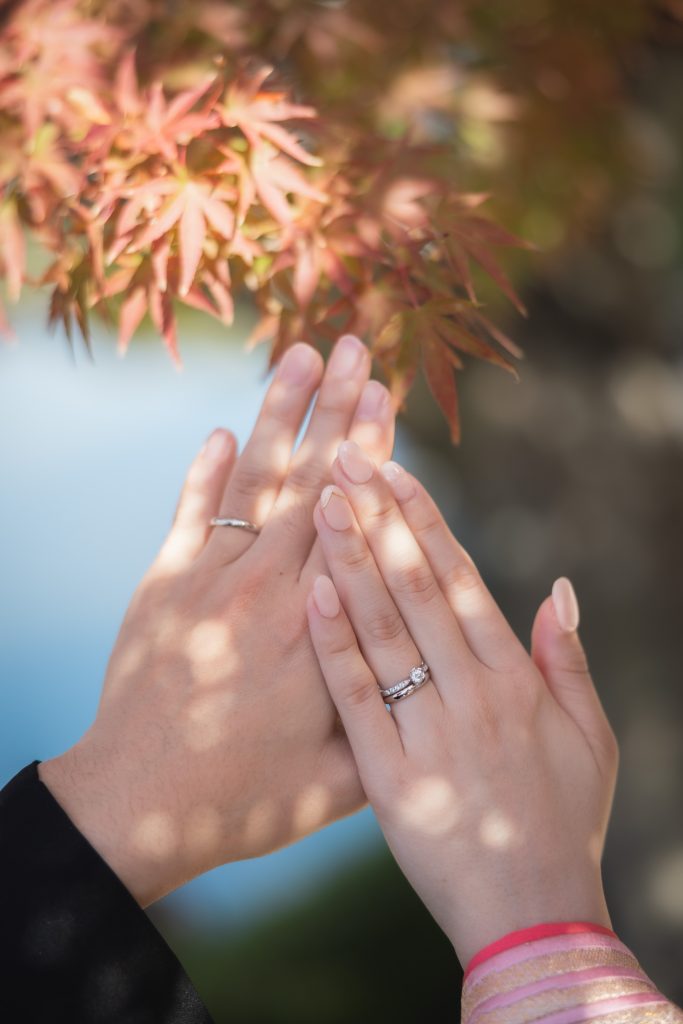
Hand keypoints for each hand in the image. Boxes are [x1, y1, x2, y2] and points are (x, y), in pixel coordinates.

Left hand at [39, 337, 394, 905]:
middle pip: (309, 481)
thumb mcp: (343, 778)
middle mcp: (266, 587)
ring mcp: (209, 580)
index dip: (371, 453)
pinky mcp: (164, 587)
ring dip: (276, 416)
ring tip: (297, 358)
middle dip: (334, 409)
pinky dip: (205, 472)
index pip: (354, 519)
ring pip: (253, 482)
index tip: (386, 397)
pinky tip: (220, 432)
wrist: (140, 804)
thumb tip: (428, 671)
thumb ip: (385, 716)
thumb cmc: (249, 798)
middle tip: (354, 348)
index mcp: (318, 624)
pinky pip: (190, 514)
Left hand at [306, 443, 618, 966]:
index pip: (461, 577)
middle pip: (416, 585)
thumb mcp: (590, 738)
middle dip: (379, 514)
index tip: (394, 466)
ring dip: (351, 557)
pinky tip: (312, 589)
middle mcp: (471, 693)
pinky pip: (357, 696)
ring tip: (323, 496)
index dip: (424, 518)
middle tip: (345, 452)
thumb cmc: (563, 822)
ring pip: (383, 626)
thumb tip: (559, 587)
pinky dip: (335, 641)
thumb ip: (570, 659)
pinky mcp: (387, 775)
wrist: (531, 917)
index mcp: (514, 678)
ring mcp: (427, 731)